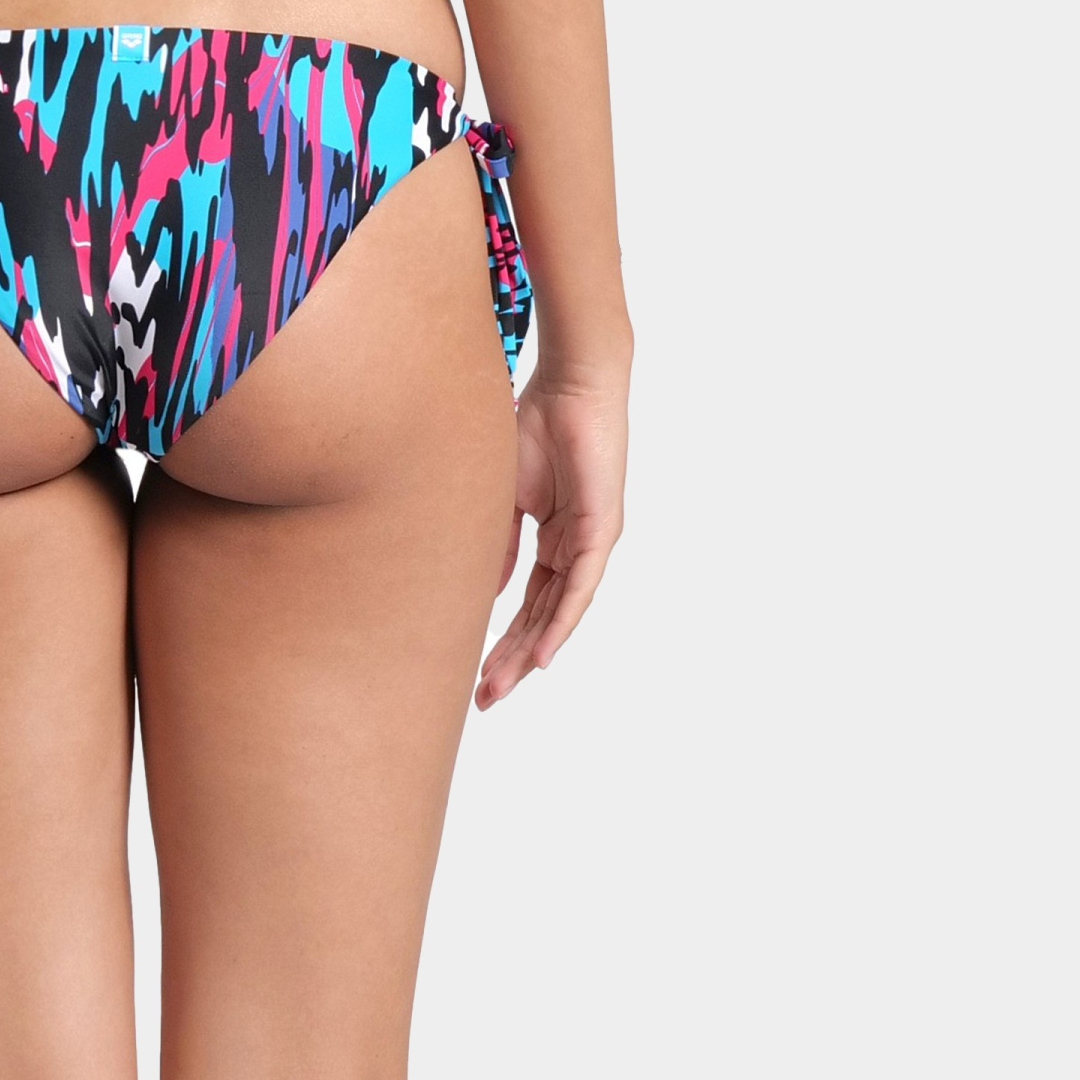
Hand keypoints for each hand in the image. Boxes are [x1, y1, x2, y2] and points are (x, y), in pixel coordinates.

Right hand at [476, 372, 626, 709]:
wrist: (571, 383)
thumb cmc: (537, 423)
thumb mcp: (505, 493)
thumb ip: (499, 541)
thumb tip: (488, 589)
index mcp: (554, 537)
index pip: (528, 601)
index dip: (504, 638)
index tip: (478, 671)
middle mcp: (577, 547)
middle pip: (543, 616)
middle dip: (513, 658)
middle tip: (485, 697)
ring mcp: (592, 542)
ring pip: (560, 611)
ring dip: (531, 651)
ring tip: (502, 685)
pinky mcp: (601, 530)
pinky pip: (579, 588)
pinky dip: (560, 623)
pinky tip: (543, 655)